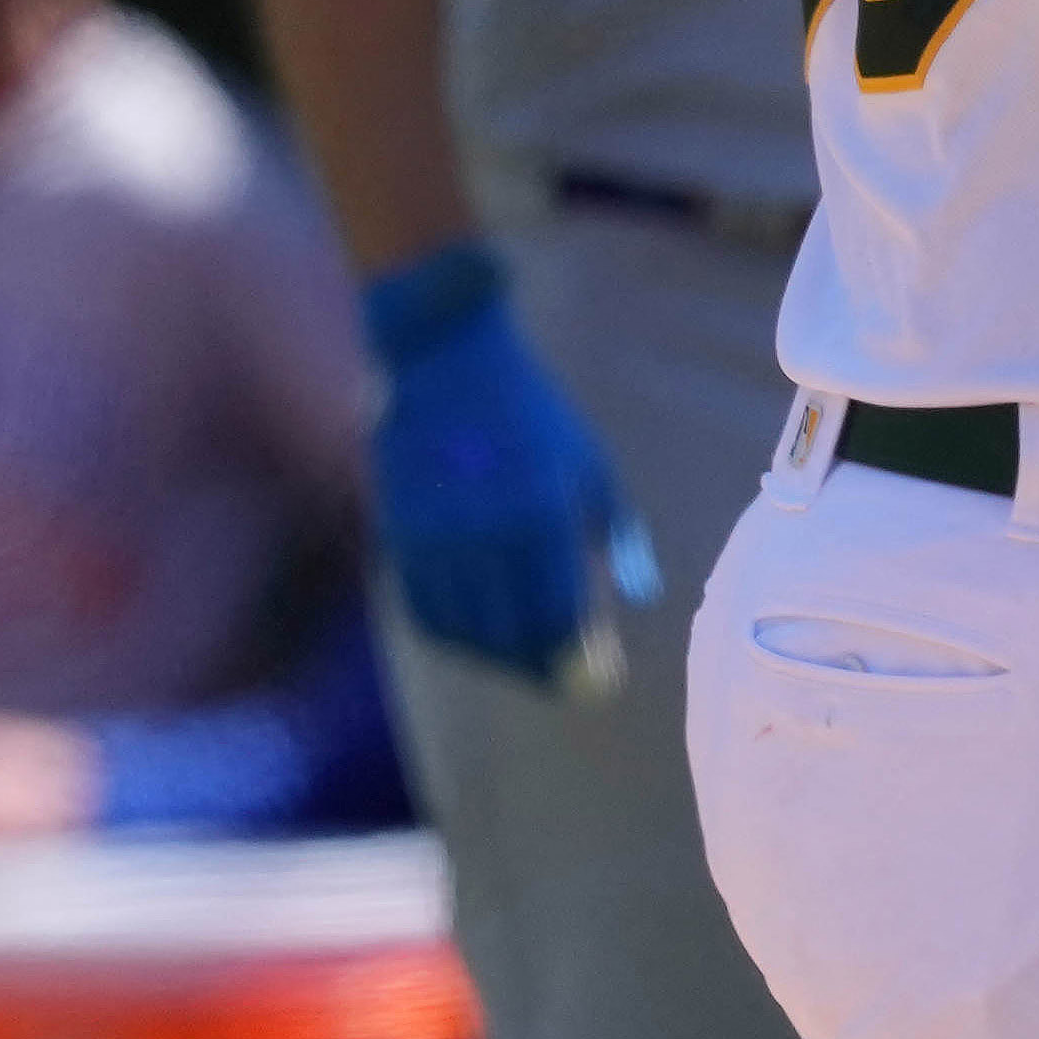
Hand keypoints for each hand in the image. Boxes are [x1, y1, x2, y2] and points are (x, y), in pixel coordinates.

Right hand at [361, 245, 658, 690]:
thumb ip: (619, 536)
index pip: (558, 617)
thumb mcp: (590, 465)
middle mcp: (483, 534)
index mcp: (540, 516)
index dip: (577, 660)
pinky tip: (478, 636)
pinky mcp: (398, 534)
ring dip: (496, 658)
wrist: (441, 358)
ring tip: (525, 659)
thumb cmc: (530, 412)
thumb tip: (641, 597)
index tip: (598, 680)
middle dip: (541, 668)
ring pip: (463, 632)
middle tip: (564, 679)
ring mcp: (434, 536)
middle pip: (510, 635)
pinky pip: (422, 609)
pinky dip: (453, 636)